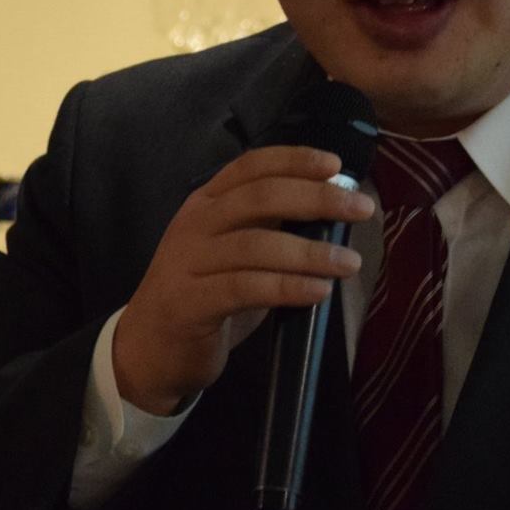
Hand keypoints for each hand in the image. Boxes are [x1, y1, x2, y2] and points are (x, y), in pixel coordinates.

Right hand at [112, 146, 372, 415]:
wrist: (149, 350)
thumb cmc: (206, 295)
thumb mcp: (235, 252)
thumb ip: (271, 228)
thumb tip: (335, 211)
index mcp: (206, 202)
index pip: (251, 166)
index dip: (294, 159)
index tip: (336, 165)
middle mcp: (195, 224)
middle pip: (260, 197)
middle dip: (316, 198)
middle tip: (360, 208)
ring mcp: (188, 263)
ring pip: (256, 244)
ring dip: (310, 252)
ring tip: (350, 263)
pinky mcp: (189, 304)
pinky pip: (246, 288)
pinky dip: (287, 287)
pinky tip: (318, 292)